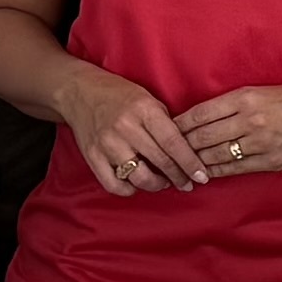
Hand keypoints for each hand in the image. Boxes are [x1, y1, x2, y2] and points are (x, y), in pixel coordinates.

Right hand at [49, 68, 201, 195]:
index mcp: (144, 110)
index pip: (173, 143)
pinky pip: (114, 185)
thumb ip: (165, 123)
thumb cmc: (119, 94)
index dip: (190, 163)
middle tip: (187, 183)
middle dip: (178, 177)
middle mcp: (126, 128)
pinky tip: (136, 184)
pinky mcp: (92, 156)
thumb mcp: (148, 99)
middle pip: (160, 162)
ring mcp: (107, 144)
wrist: (79, 91)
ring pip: (139, 178)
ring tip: (162, 182)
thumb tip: (186, 151)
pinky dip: (129, 190)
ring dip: (155, 185)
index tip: (201, 176)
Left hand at [172, 83, 281, 179]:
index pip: (201, 114)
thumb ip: (227, 105)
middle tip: (165, 152)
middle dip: (182, 147)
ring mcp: (259, 143)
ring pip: (216, 155)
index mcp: (244, 98)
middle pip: (204, 137)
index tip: (166, 130)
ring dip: (195, 162)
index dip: (180, 125)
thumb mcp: (256, 91)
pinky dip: (215, 171)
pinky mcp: (269, 162)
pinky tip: (204, 173)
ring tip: (179, 166)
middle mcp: (250, 120)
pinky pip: (234, 169)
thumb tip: (197, 120)